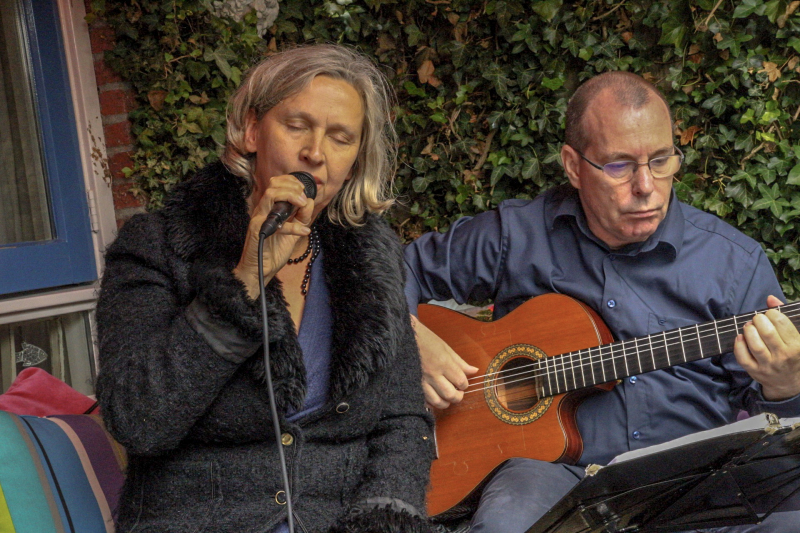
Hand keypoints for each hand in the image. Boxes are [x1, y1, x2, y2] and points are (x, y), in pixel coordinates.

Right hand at [233, 174, 314, 298]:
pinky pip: (275, 223)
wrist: (261, 270)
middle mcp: (263, 210)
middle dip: (292, 186)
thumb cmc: (274, 250)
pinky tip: (304, 232)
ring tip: (302, 204)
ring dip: (290, 195)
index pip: (277, 184)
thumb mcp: (294, 230)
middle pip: (273, 184)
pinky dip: (293, 226)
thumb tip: (309, 201)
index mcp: (270, 208)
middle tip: (303, 197)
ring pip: (270, 194)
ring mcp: (259, 218)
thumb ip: (301, 216)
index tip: (305, 189)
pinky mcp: (258, 230)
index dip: (292, 182)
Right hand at [410, 314, 478, 408]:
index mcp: (443, 363)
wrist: (403, 336)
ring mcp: (421, 381)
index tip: (462, 382)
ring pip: (437, 401)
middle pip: (450, 395)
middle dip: (458, 397)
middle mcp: (433, 374)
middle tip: (458, 392)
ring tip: (446, 397)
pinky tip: (434, 397)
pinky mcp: (412, 384)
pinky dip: (431, 403)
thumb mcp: (445, 347)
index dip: (464, 384)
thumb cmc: (425, 339)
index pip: (460, 382)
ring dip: (445, 402)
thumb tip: (474, 371)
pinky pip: (424, 401)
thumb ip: (460, 362)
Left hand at [734, 295, 799, 400]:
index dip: (772, 313)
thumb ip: (783, 316)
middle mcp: (783, 355)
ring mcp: (768, 365)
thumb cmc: (791, 353)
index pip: (781, 323)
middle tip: (757, 319)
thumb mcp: (795, 336)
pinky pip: (743, 358)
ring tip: (749, 326)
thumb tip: (770, 298)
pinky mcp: (755, 371)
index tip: (769, 314)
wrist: (788, 382)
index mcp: (796, 345)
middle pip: (767, 332)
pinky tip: (740, 337)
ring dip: (748, 331)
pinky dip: (738, 346)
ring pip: (755, 345)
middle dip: (758, 320)